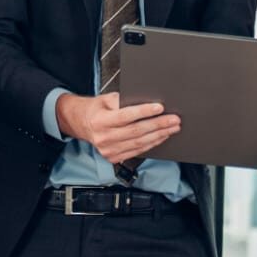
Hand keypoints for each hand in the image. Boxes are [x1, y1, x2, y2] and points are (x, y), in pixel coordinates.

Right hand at [57, 92, 179, 162]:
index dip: (144, 111)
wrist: (82, 124)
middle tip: (174, 119)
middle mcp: (104, 137)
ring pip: (140, 143)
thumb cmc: (97, 109)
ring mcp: (108, 150)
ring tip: (172, 128)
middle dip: (159, 125)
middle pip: (137, 131)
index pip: (126, 116)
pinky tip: (161, 137)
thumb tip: (145, 100)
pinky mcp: (113, 157)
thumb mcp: (106, 99)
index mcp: (101, 120)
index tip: (160, 107)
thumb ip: (123, 100)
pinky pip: (138, 151)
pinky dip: (152, 144)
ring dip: (159, 135)